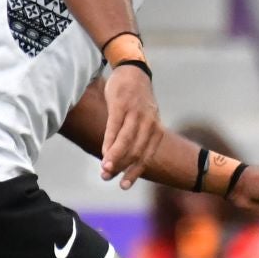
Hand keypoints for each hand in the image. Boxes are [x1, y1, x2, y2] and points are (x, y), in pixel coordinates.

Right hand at [100, 64, 163, 188]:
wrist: (134, 71)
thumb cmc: (135, 100)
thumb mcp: (142, 119)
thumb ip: (137, 137)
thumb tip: (123, 159)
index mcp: (155, 130)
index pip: (146, 156)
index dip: (135, 172)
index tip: (123, 186)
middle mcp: (149, 124)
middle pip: (137, 151)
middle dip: (122, 168)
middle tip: (107, 178)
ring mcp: (136, 114)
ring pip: (127, 141)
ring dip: (115, 157)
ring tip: (105, 171)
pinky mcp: (122, 105)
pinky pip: (116, 127)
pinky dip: (110, 141)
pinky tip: (103, 152)